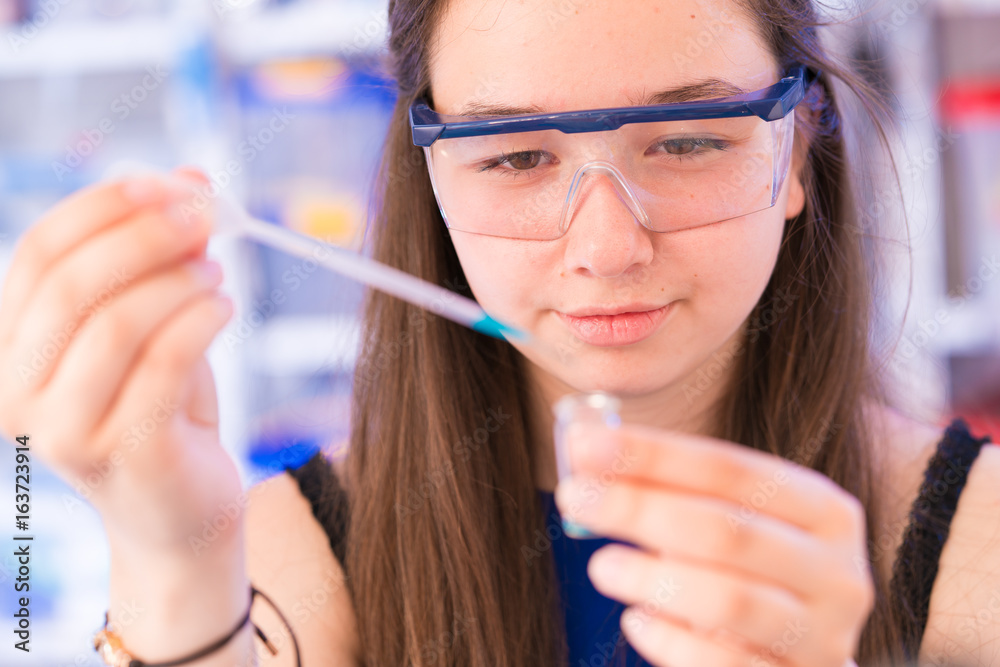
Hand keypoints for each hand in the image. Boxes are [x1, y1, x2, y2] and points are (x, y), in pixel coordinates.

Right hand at [0, 169, 240, 555]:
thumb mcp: (156, 322)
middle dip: (146, 236)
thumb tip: (193, 177)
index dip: (103, 207)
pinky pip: (164, 362)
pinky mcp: (123, 452)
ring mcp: (63, 430)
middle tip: (207, 217)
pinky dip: (202, 319)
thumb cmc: (161, 408)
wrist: (181, 509)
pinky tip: (225, 307)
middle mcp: (16, 392)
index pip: (37, 254)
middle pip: (71, 283)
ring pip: (117, 323)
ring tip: (217, 273)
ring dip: (179, 281)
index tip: (169, 183)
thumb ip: (164, 255)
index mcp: (8, 348)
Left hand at [554, 422, 873, 666]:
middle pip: (727, 531)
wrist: (791, 658)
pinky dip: (671, 640)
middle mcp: (836, 572)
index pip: (731, 469)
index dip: (653, 455)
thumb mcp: (721, 520)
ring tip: (601, 565)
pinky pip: (726, 665)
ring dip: (652, 577)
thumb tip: (585, 446)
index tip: (584, 446)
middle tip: (573, 497)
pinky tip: (636, 620)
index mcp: (824, 510)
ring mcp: (823, 639)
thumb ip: (665, 487)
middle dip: (639, 509)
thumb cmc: (745, 574)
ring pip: (730, 600)